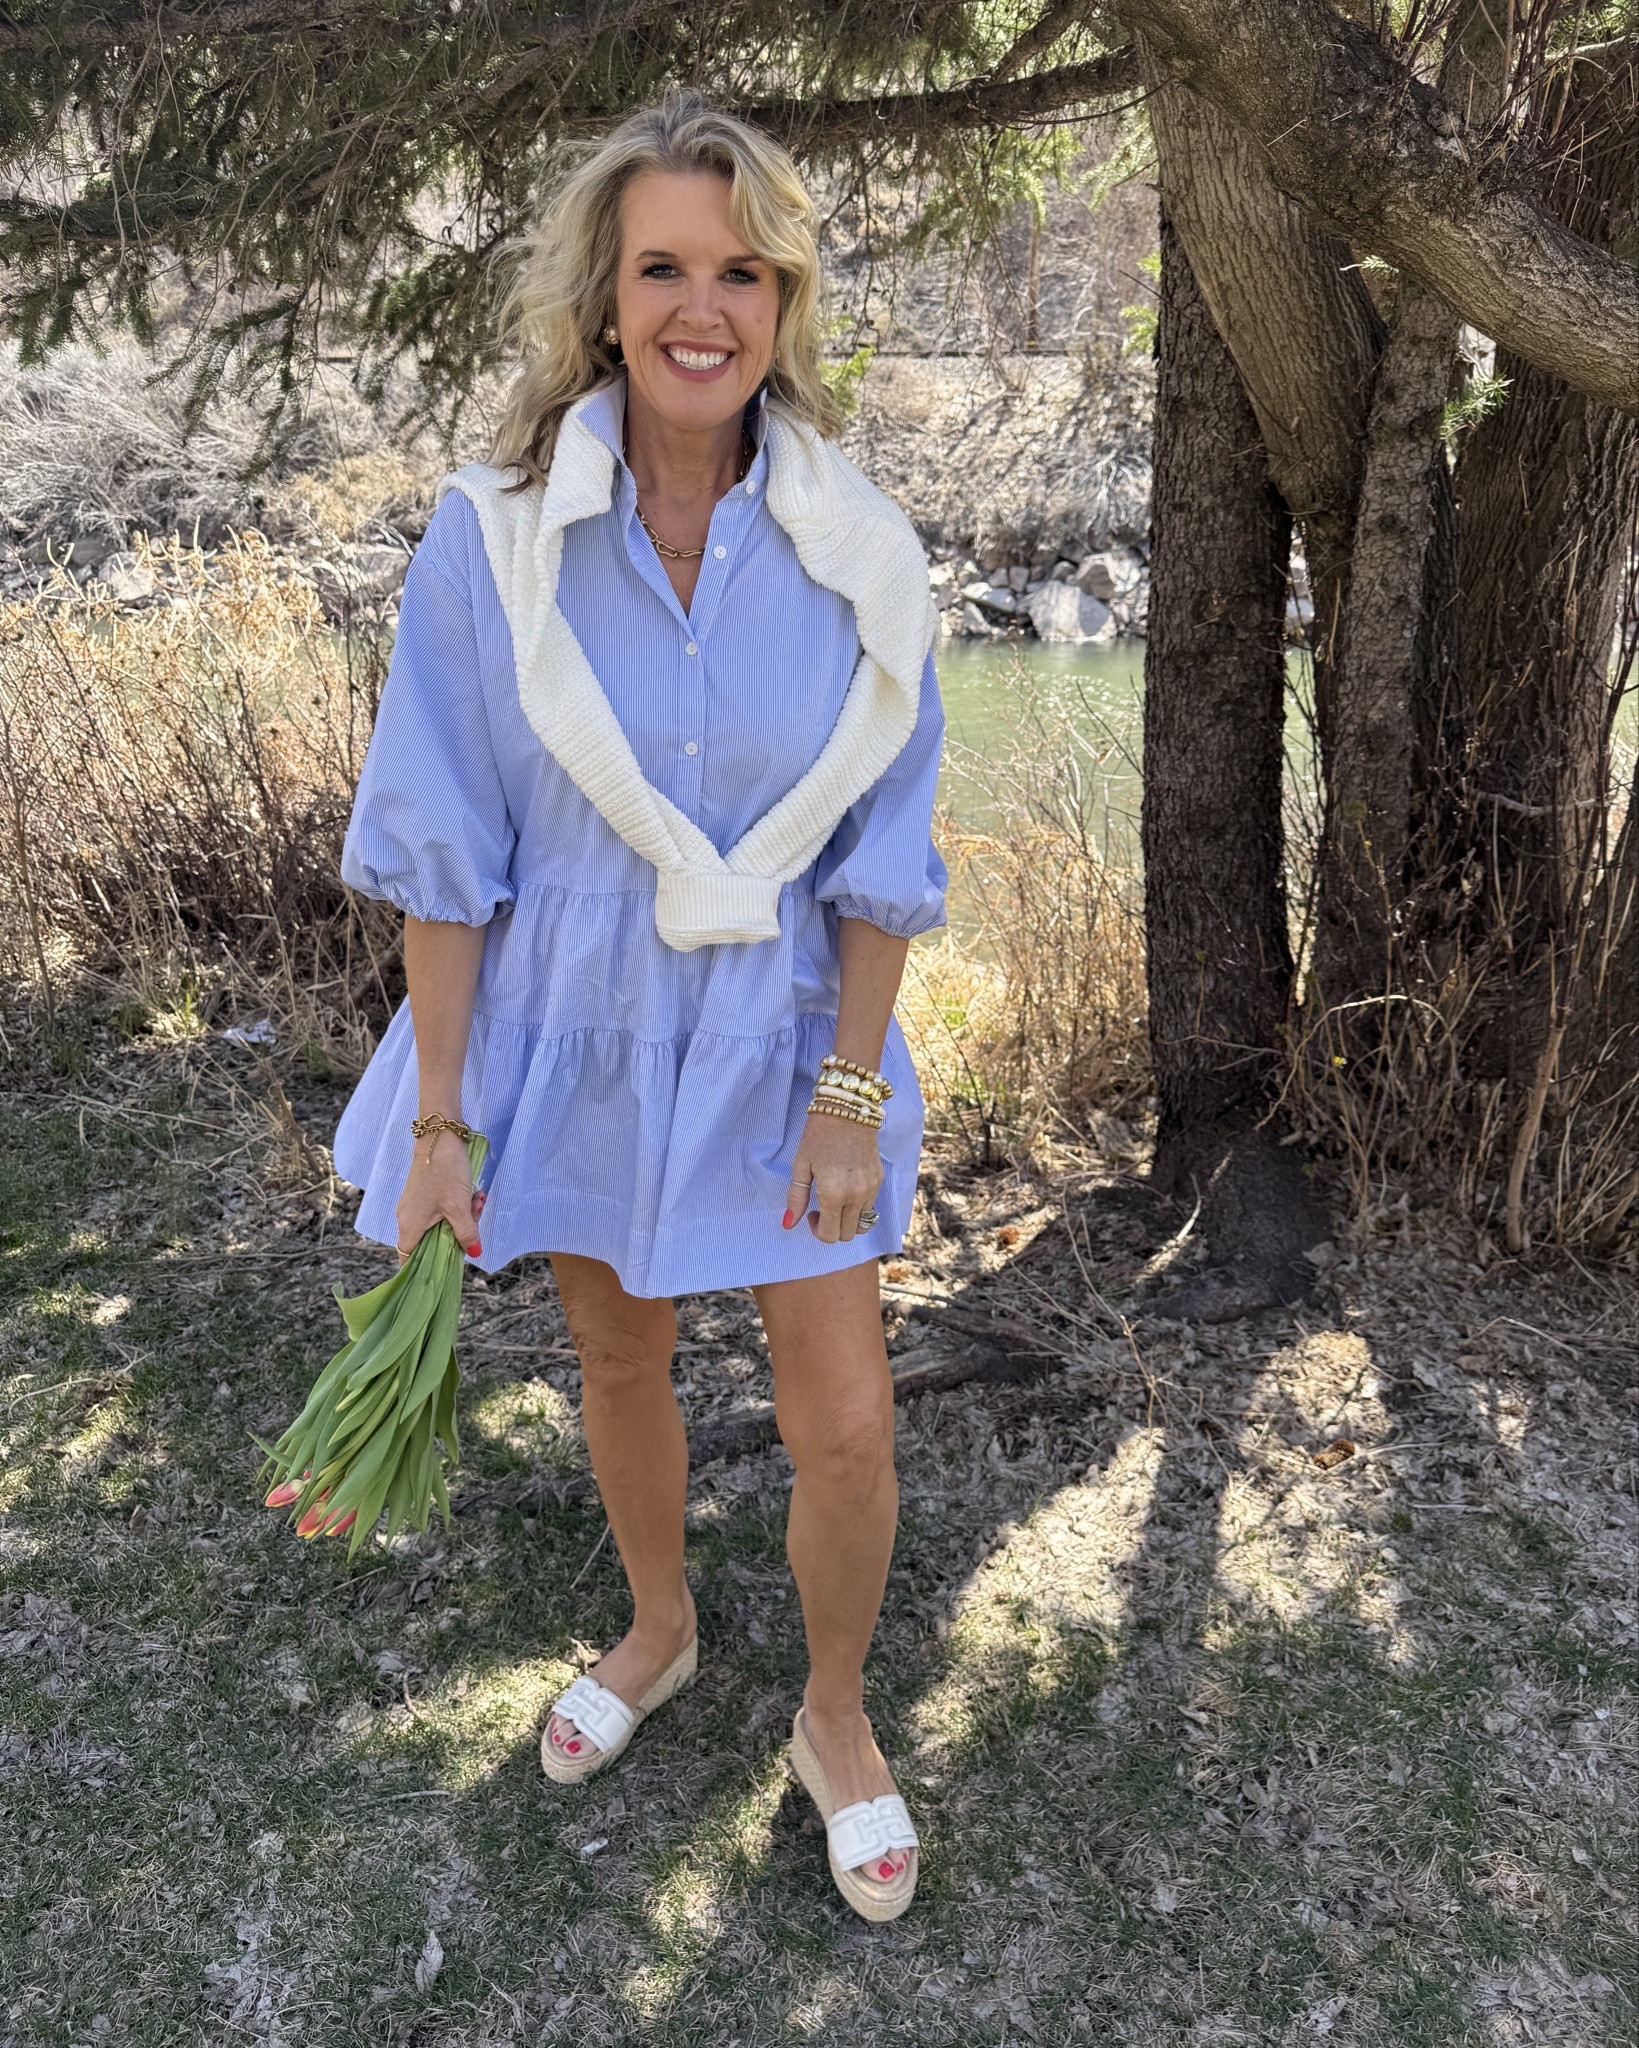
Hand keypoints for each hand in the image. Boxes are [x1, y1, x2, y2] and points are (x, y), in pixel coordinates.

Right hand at [395, 1127, 482, 1261]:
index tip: (443, 1270)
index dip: (423, 1269)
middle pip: (431, 1242)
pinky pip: (441, 1210)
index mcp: (410, 1226)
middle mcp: (407, 1218)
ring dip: (462, 1218)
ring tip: (477, 1202)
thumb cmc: (445, 1172)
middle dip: (457, 1236)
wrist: (439, 1136)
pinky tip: (474, 1195)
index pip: (409, 1259)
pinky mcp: (424, 1193)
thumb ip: (466, 1233)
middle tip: (474, 1220)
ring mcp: (415, 1205)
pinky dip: (458, 1206)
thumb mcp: (460, 1206)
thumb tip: (474, 1253)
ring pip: (440, 1224)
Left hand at [783, 1113, 882, 1242]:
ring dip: (847, 1221)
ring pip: (862, 1225)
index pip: (829, 1235)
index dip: (817, 1231)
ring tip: (835, 1202)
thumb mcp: (801, 1165)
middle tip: (820, 1209)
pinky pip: (870, 1207)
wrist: (847, 1108)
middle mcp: (856, 1195)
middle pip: (847, 1235)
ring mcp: (871, 1188)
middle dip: (832, 1229)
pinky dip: (858, 1209)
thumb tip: (788, 1224)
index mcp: (833, 1193)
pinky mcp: (879, 1180)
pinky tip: (846, 1191)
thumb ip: (796, 1198)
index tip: (810, 1214)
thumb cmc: (818, 1135)